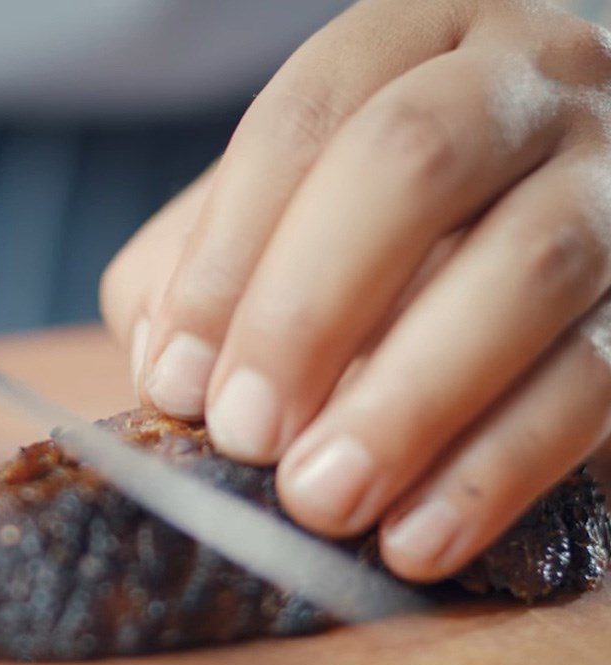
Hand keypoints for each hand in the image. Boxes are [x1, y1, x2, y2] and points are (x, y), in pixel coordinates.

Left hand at [101, 0, 610, 582]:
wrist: (517, 228)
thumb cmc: (367, 229)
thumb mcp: (275, 214)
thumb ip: (199, 263)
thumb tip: (169, 361)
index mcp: (413, 42)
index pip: (307, 122)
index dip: (229, 258)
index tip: (177, 381)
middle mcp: (523, 83)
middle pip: (412, 165)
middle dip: (310, 312)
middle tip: (245, 436)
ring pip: (525, 271)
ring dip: (407, 403)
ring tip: (320, 500)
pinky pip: (591, 382)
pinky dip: (495, 470)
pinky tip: (416, 540)